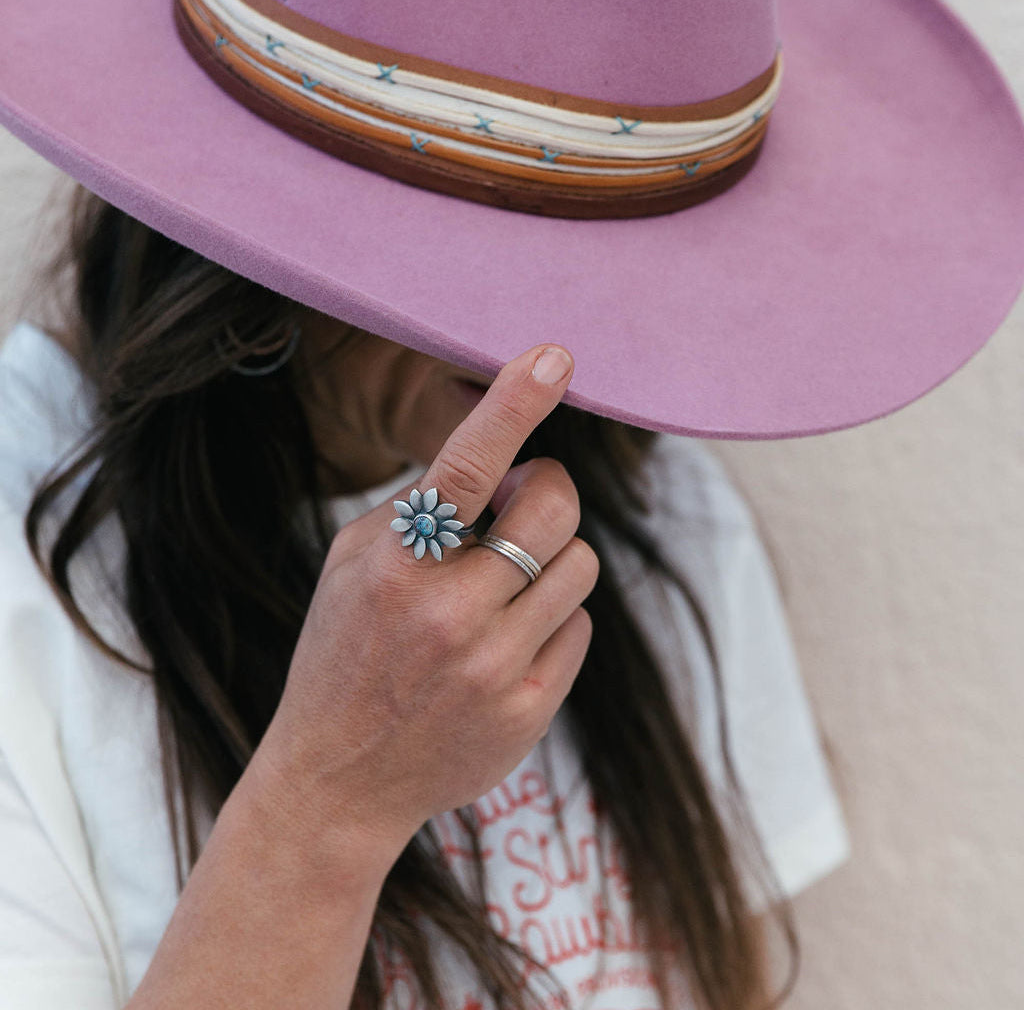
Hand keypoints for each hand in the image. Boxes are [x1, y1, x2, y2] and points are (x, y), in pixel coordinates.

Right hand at [256, 344, 598, 851]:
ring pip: (580, 566)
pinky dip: (552, 620)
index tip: (555, 357)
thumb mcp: (351, 565)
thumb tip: (511, 467)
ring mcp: (494, 667)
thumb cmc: (343, 654)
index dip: (514, 402)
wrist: (339, 781)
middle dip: (548, 493)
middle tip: (523, 505)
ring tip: (507, 585)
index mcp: (395, 566)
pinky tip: (508, 642)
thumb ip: (422, 508)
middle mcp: (449, 614)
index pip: (468, 465)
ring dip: (553, 559)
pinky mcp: (528, 710)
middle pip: (556, 508)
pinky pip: (578, 627)